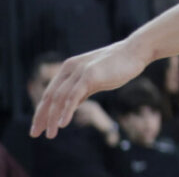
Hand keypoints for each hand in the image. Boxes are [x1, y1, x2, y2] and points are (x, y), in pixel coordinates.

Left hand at [31, 39, 148, 138]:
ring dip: (52, 118)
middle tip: (35, 134)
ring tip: (50, 134)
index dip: (41, 111)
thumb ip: (81, 90)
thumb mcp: (94, 79)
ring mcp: (80, 70)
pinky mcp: (90, 74)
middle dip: (41, 116)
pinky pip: (74, 96)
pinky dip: (67, 111)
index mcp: (69, 67)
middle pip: (50, 96)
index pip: (50, 92)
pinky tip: (62, 124)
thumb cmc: (117, 65)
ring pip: (60, 98)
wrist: (135, 51)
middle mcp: (71, 67)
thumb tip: (71, 106)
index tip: (37, 127)